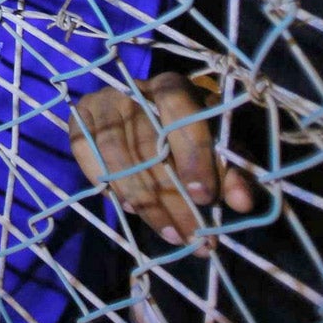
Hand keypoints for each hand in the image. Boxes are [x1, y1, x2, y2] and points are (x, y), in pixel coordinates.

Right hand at [70, 73, 255, 244]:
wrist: (135, 116)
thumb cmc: (184, 137)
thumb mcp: (214, 150)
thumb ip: (231, 172)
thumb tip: (244, 203)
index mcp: (172, 87)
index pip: (179, 109)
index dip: (192, 152)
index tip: (204, 197)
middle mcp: (133, 89)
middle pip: (149, 142)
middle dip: (173, 196)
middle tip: (193, 235)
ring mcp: (102, 103)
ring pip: (118, 155)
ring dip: (145, 201)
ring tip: (170, 234)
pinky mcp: (79, 120)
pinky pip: (87, 154)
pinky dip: (108, 184)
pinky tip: (130, 208)